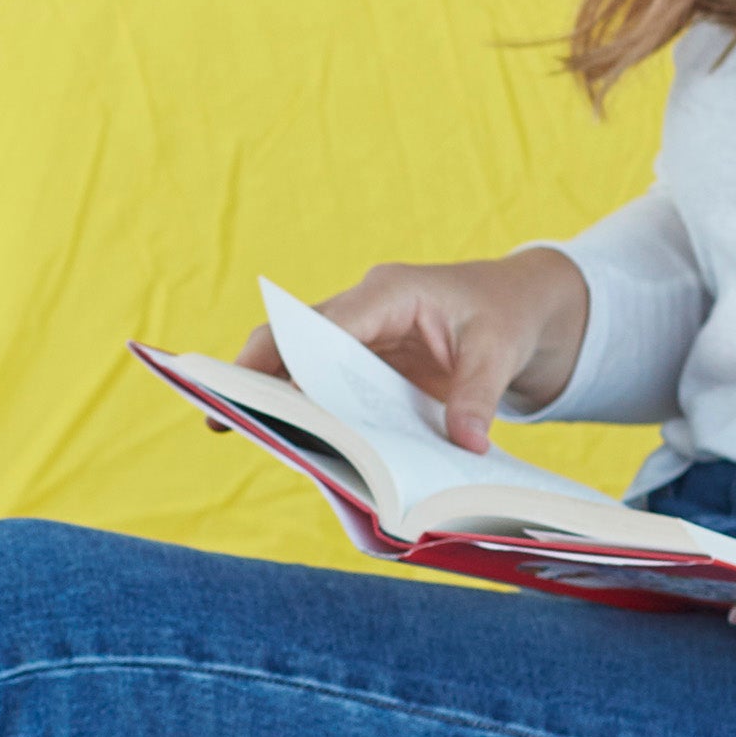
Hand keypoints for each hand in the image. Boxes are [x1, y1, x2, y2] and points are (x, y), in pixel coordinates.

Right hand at [241, 250, 591, 454]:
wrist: (517, 307)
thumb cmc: (506, 317)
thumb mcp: (500, 352)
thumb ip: (478, 396)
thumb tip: (464, 445)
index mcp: (389, 292)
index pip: (325, 323)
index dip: (292, 359)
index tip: (272, 399)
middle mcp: (361, 309)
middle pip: (290, 338)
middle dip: (253, 375)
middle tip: (218, 417)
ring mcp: (356, 336)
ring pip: (295, 361)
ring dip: (271, 396)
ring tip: (238, 433)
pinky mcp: (360, 362)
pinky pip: (319, 383)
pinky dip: (304, 410)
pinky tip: (293, 444)